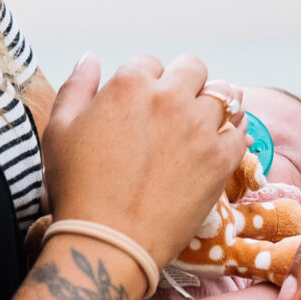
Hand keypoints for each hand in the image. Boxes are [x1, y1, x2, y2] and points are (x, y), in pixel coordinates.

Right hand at [41, 55, 251, 267]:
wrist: (109, 242)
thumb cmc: (77, 188)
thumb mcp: (59, 130)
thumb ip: (77, 86)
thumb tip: (90, 57)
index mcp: (130, 85)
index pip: (149, 63)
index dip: (145, 80)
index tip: (142, 102)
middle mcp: (171, 99)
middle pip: (193, 68)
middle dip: (185, 81)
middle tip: (177, 105)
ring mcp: (201, 128)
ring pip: (226, 94)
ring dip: (217, 101)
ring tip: (206, 117)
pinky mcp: (222, 159)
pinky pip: (241, 132)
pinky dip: (235, 132)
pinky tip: (223, 140)